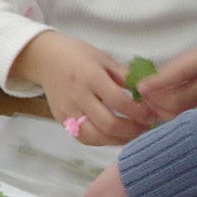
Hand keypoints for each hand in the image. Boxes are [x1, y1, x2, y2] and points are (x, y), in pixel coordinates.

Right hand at [12, 31, 154, 145]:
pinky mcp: (62, 120)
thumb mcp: (103, 59)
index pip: (118, 101)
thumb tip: (148, 93)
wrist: (45, 59)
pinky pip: (85, 138)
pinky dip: (102, 141)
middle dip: (132, 129)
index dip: (139, 111)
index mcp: (90, 76)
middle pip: (108, 124)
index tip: (151, 112)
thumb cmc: (77, 55)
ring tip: (133, 134)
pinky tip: (115, 136)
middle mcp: (77, 96)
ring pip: (96, 136)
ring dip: (119, 140)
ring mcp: (68, 110)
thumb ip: (125, 77)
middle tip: (146, 126)